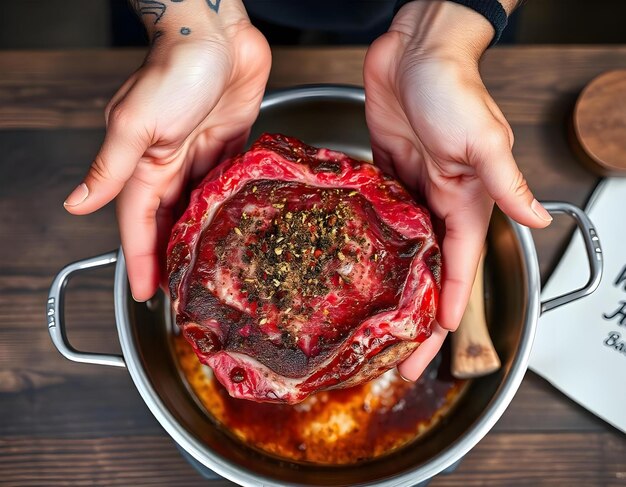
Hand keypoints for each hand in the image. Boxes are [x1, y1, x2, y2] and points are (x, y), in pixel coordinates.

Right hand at [63, 2, 269, 300]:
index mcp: (145, 163)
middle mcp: (170, 161)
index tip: (144, 291)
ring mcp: (200, 151)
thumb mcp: (138, 123)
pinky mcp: (228, 139)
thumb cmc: (176, 69)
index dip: (141, 258)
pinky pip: (225, 180)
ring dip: (197, 234)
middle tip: (177, 288)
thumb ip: (112, 167)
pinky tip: (230, 221)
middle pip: (168, 219)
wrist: (217, 31)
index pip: (138, 223)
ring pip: (196, 204)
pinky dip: (224, 203)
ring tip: (204, 266)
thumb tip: (78, 204)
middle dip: (169, 254)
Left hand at [364, 0, 551, 379]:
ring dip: (390, 285)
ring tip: (371, 322)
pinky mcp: (384, 174)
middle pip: (428, 271)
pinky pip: (378, 218)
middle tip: (392, 355)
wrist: (416, 48)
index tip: (429, 346)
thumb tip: (535, 222)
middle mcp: (439, 202)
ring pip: (402, 251)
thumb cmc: (453, 86)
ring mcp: (410, 190)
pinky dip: (368, 244)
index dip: (447, 311)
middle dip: (414, 315)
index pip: (458, 271)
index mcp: (466, 203)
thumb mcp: (483, 140)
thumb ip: (505, 184)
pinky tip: (352, 265)